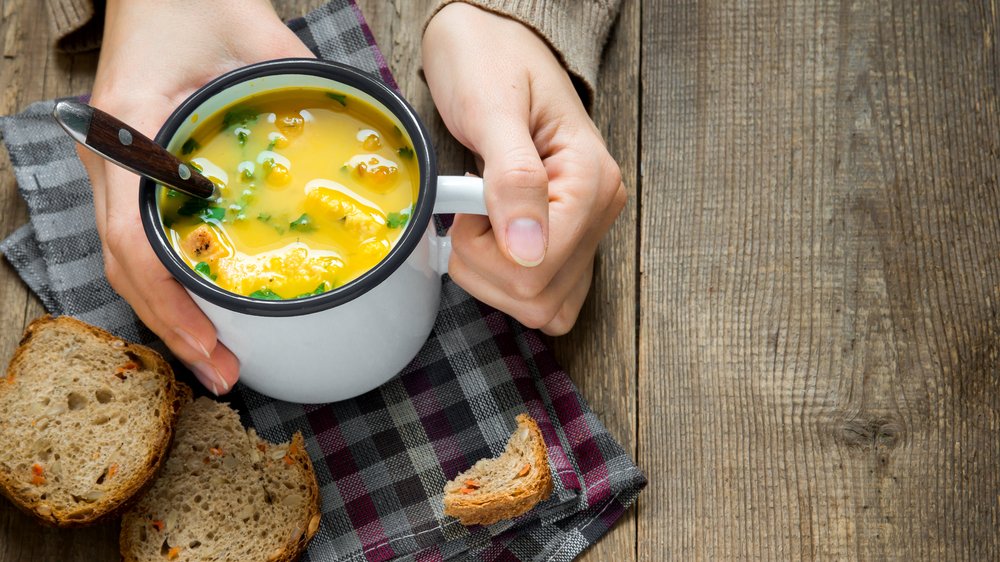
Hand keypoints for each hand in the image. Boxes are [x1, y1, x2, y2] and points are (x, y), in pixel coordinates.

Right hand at [81, 0, 313, 393]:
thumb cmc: (191, 1)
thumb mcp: (256, 37)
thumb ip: (306, 81)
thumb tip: (371, 127)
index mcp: (130, 130)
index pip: (133, 239)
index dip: (169, 303)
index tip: (210, 343)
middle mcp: (112, 158)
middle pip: (126, 267)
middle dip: (173, 328)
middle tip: (223, 372)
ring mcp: (119, 167)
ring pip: (130, 260)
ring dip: (170, 312)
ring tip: (214, 354)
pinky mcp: (136, 172)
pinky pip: (143, 238)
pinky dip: (170, 280)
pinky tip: (202, 304)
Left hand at [422, 4, 624, 334]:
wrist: (490, 40)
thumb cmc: (488, 62)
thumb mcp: (491, 110)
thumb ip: (512, 179)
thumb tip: (526, 251)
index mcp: (592, 180)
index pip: (539, 267)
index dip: (486, 250)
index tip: (467, 203)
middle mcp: (599, 211)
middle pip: (539, 298)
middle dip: (484, 267)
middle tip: (468, 211)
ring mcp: (585, 230)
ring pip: (542, 308)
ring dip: (491, 279)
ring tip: (478, 221)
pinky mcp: (566, 241)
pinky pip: (544, 297)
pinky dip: (505, 283)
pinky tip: (489, 241)